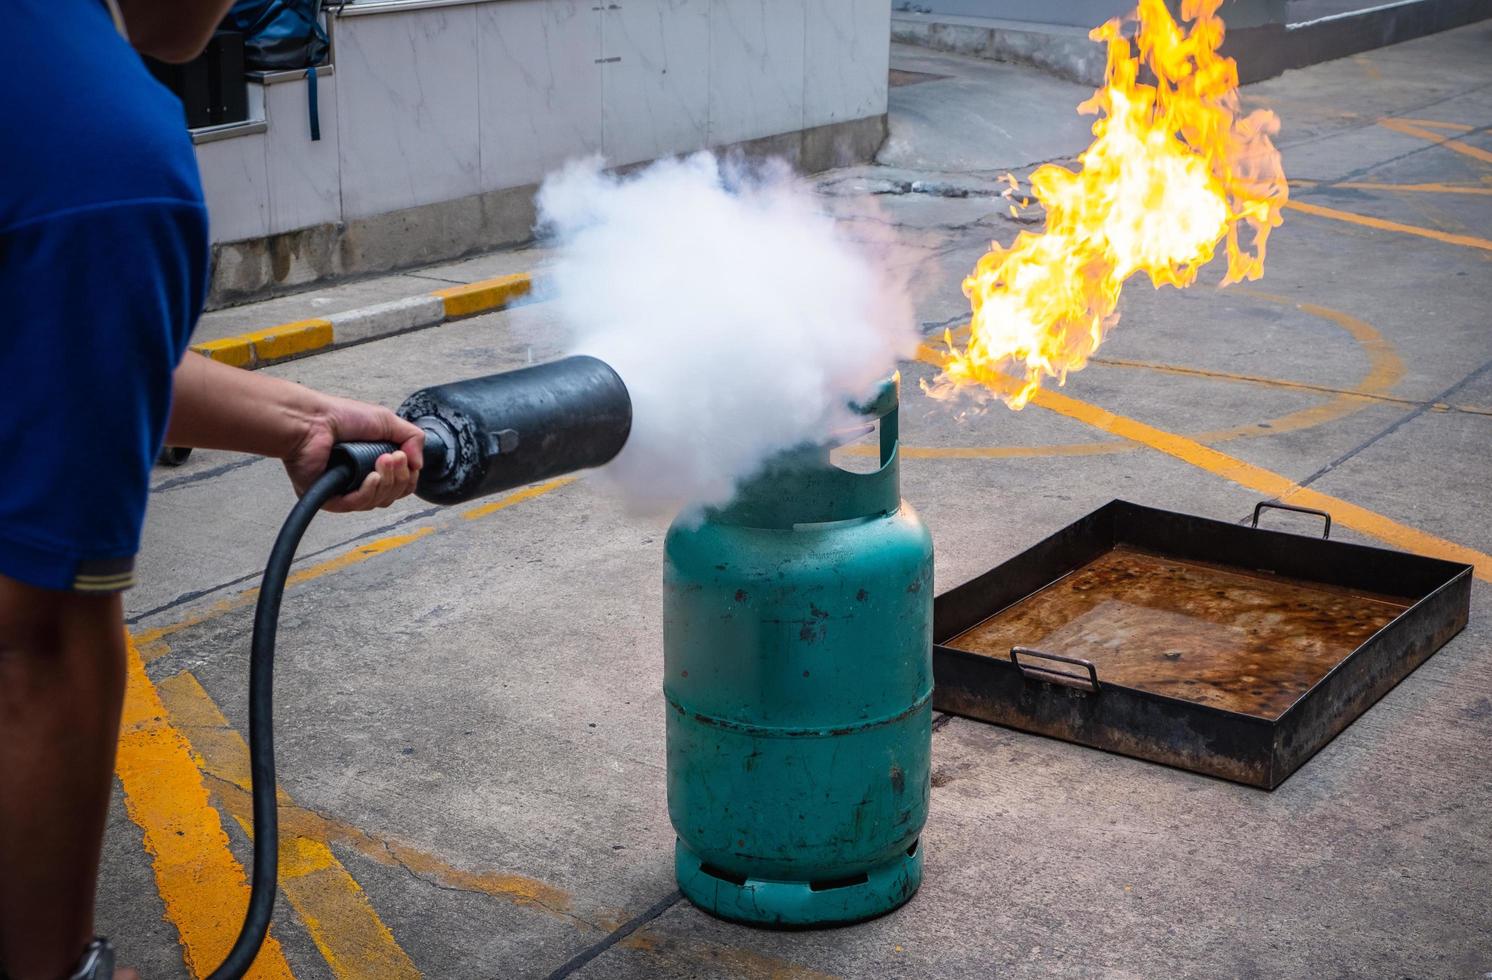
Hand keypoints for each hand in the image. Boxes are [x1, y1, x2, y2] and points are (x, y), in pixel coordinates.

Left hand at [284, 393, 424, 511]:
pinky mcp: (329, 499)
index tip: (404, 456)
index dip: (408, 475)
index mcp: (374, 464)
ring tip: (382, 461)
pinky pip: (357, 505)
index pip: (402, 483)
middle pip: (394, 494)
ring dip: (386, 482)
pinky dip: (368, 492)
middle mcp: (360, 479)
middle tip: (393, 458)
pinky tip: (372, 477)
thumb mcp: (387, 421)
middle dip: (399, 477)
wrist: (312, 420)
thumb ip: (412, 438)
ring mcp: (345, 491)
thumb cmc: (340, 416)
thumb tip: (419, 464)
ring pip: (378, 501)